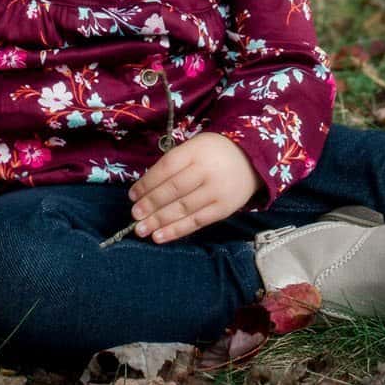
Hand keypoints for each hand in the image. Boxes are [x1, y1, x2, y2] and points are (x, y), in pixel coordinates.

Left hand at [127, 132, 261, 243]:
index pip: (167, 167)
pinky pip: (197, 222)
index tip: (132, 195)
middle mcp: (207, 170)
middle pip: (173, 189)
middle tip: (134, 215)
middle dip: (150, 204)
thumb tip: (145, 189)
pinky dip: (176, 230)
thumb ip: (174, 164)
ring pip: (183, 208)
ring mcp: (217, 191)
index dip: (147, 183)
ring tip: (141, 229)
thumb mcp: (195, 147)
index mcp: (196, 151)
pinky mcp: (224, 209)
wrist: (251, 160)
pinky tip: (159, 236)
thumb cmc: (213, 154)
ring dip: (159, 221)